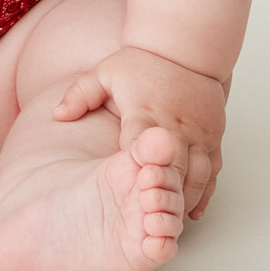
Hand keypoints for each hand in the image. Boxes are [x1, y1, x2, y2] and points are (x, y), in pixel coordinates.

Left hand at [52, 47, 228, 218]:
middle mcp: (176, 126)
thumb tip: (56, 114)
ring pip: (198, 176)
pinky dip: (203, 192)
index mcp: (146, 113)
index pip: (140, 148)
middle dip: (162, 197)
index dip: (135, 172)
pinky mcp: (213, 136)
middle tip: (147, 223)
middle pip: (173, 170)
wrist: (185, 47)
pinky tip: (189, 210)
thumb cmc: (142, 63)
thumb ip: (80, 94)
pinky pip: (213, 171)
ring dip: (184, 200)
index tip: (128, 195)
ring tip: (167, 221)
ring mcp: (199, 133)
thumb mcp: (104, 73)